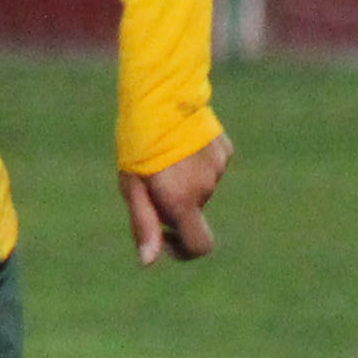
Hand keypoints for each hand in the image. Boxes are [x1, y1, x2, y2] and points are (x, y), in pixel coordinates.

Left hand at [120, 129, 230, 263]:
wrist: (162, 95)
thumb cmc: (138, 144)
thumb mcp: (132, 187)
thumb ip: (144, 225)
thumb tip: (148, 262)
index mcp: (183, 201)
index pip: (200, 246)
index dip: (183, 251)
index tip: (164, 237)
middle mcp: (206, 188)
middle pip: (193, 211)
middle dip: (174, 205)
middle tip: (150, 178)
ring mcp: (219, 167)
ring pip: (200, 187)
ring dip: (183, 180)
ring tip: (163, 154)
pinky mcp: (225, 149)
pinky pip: (210, 166)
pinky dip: (196, 163)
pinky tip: (180, 143)